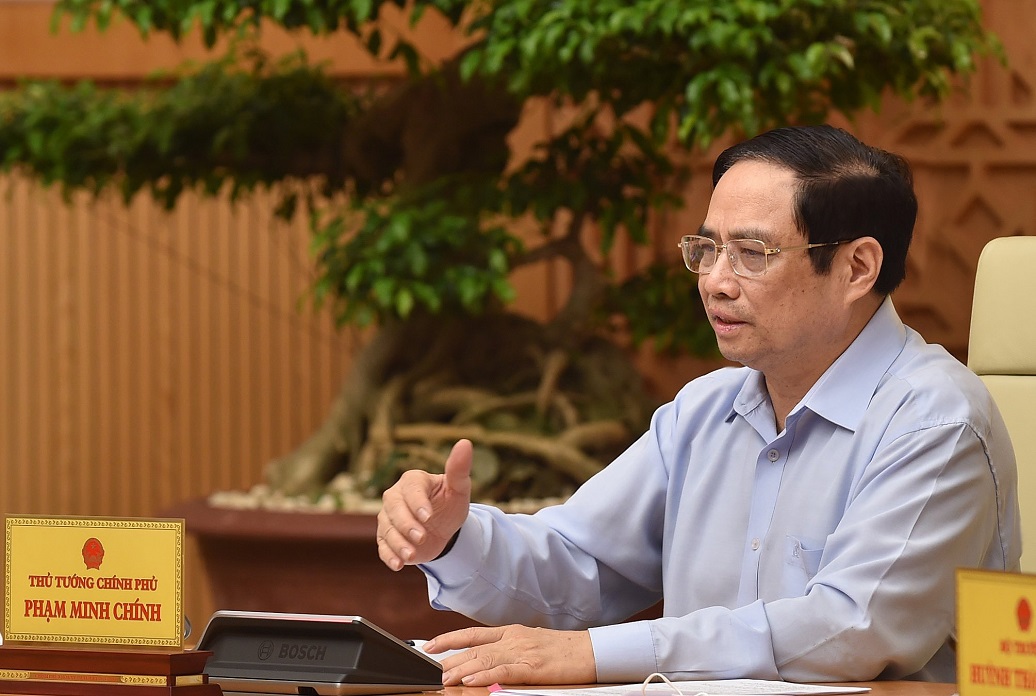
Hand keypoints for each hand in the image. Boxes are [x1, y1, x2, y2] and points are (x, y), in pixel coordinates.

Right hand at [376, 439, 472, 569]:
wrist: (443, 527)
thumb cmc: (450, 502)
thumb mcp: (459, 488)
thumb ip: (459, 468)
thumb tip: (465, 442)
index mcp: (412, 481)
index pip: (411, 490)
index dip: (417, 503)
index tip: (428, 516)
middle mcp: (395, 498)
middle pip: (394, 510)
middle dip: (406, 525)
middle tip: (420, 537)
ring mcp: (388, 519)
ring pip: (387, 530)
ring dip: (398, 543)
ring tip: (411, 555)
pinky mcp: (386, 538)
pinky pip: (383, 547)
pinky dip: (389, 556)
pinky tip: (398, 565)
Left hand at [425, 625, 595, 685]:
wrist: (591, 651)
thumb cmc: (563, 650)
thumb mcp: (532, 643)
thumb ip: (509, 648)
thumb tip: (487, 658)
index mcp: (511, 632)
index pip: (472, 633)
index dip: (448, 638)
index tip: (429, 646)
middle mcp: (513, 638)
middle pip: (473, 648)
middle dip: (448, 660)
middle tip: (428, 670)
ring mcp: (522, 652)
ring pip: (483, 659)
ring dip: (460, 670)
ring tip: (442, 679)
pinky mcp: (533, 668)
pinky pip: (503, 671)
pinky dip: (484, 677)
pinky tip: (470, 682)